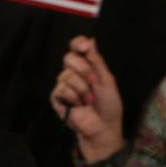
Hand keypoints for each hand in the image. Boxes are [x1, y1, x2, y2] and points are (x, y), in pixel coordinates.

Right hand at [50, 35, 123, 162]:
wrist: (103, 126)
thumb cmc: (109, 104)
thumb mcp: (107, 79)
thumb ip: (97, 60)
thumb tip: (90, 40)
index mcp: (86, 65)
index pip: (76, 46)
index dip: (78, 43)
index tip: (84, 48)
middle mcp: (73, 72)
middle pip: (69, 57)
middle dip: (85, 70)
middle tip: (94, 82)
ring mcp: (64, 84)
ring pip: (66, 74)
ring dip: (82, 88)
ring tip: (89, 100)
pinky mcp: (57, 97)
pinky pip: (61, 88)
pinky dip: (74, 97)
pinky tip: (78, 105)